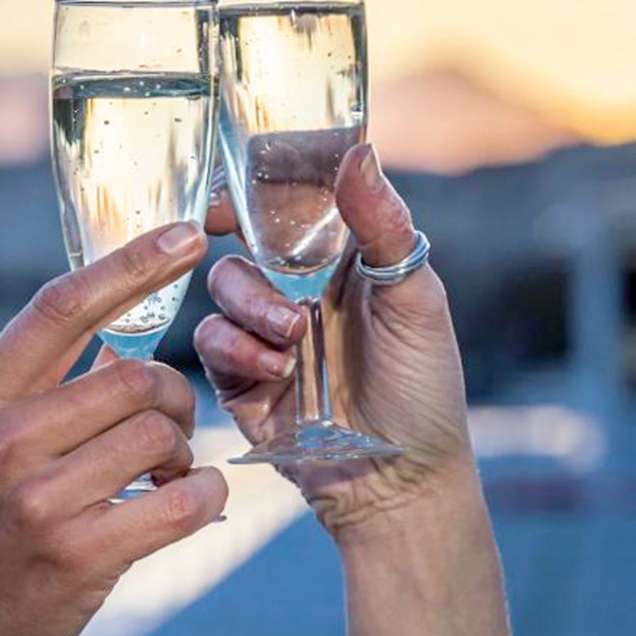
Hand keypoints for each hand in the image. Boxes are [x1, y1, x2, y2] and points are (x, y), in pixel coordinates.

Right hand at [0, 221, 225, 635]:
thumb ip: (25, 394)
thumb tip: (116, 341)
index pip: (60, 306)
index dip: (131, 263)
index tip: (187, 235)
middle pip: (134, 377)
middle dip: (171, 399)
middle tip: (166, 433)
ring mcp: (36, 499)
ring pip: (160, 434)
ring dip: (181, 455)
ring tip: (162, 479)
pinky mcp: (78, 555)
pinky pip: (182, 501)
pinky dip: (202, 499)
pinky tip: (187, 506)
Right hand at [196, 144, 473, 538]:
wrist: (399, 482)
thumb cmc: (423, 389)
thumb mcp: (415, 300)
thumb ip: (383, 226)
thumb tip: (359, 152)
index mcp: (343, 256)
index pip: (293, 198)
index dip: (263, 177)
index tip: (241, 164)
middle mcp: (299, 285)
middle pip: (243, 233)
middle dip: (227, 225)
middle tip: (217, 221)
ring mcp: (267, 329)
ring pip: (225, 284)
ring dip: (251, 301)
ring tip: (292, 333)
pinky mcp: (240, 376)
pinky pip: (213, 340)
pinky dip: (238, 347)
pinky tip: (276, 369)